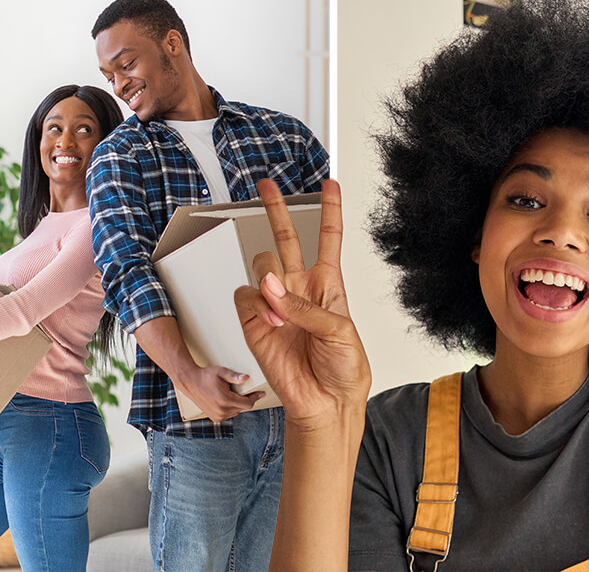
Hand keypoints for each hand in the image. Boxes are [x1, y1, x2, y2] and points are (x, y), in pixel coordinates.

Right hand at [172, 363, 264, 422]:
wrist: (190, 382)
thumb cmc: (205, 376)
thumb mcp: (221, 372)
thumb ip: (234, 376)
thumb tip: (246, 378)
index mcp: (225, 400)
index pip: (247, 404)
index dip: (255, 398)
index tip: (261, 393)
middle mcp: (222, 410)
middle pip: (243, 408)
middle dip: (246, 400)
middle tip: (244, 390)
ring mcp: (218, 416)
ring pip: (236, 412)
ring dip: (238, 404)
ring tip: (231, 394)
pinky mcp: (215, 418)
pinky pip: (229, 414)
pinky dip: (231, 408)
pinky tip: (226, 400)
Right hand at [234, 179, 371, 427]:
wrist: (325, 403)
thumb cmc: (343, 370)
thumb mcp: (341, 332)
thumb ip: (306, 306)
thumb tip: (271, 286)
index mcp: (329, 287)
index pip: (328, 240)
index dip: (330, 211)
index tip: (330, 185)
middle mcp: (299, 291)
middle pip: (286, 240)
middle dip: (277, 211)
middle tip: (267, 187)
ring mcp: (275, 305)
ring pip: (262, 267)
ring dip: (271, 281)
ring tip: (282, 311)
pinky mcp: (254, 323)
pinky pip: (245, 297)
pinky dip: (257, 305)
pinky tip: (270, 320)